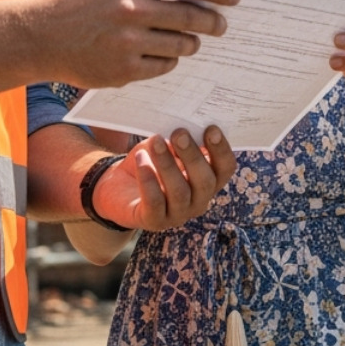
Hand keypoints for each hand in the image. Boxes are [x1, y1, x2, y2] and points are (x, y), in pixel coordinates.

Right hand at [37, 0, 238, 87]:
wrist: (41, 37)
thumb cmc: (79, 6)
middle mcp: (131, 10)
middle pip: (190, 15)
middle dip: (213, 21)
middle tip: (222, 25)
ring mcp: (128, 42)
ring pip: (181, 45)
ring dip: (191, 44)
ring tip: (191, 41)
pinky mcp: (124, 70)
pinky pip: (163, 67)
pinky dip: (169, 62)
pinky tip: (163, 56)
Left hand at [92, 126, 236, 231]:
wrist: (119, 186)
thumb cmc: (151, 162)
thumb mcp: (167, 147)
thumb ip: (179, 140)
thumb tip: (186, 124)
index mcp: (208, 180)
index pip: (225, 169)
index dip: (221, 150)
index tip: (211, 128)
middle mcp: (198, 200)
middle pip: (205, 182)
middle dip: (193, 155)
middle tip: (179, 133)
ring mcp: (177, 214)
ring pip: (180, 192)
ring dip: (168, 164)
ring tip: (156, 142)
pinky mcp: (154, 221)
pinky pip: (154, 202)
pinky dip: (148, 180)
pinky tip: (141, 160)